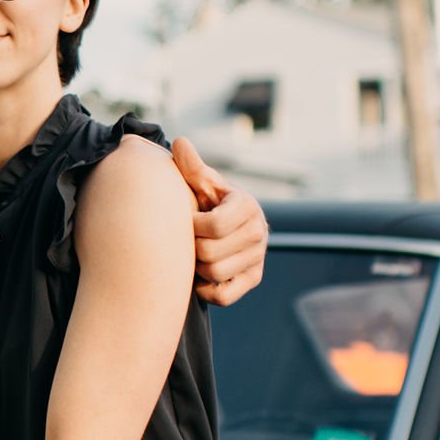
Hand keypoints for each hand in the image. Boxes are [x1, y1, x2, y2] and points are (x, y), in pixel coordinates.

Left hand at [173, 135, 267, 306]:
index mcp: (247, 205)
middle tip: (187, 239)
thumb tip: (180, 142)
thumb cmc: (207, 200)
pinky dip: (206, 290)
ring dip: (197, 268)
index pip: (214, 226)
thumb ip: (191, 167)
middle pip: (211, 254)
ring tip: (194, 254)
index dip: (192, 226)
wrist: (224, 222)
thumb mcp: (202, 182)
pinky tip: (200, 276)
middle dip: (192, 248)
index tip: (187, 219)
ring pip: (215, 275)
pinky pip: (224, 296)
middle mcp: (259, 231)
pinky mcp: (253, 278)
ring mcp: (258, 257)